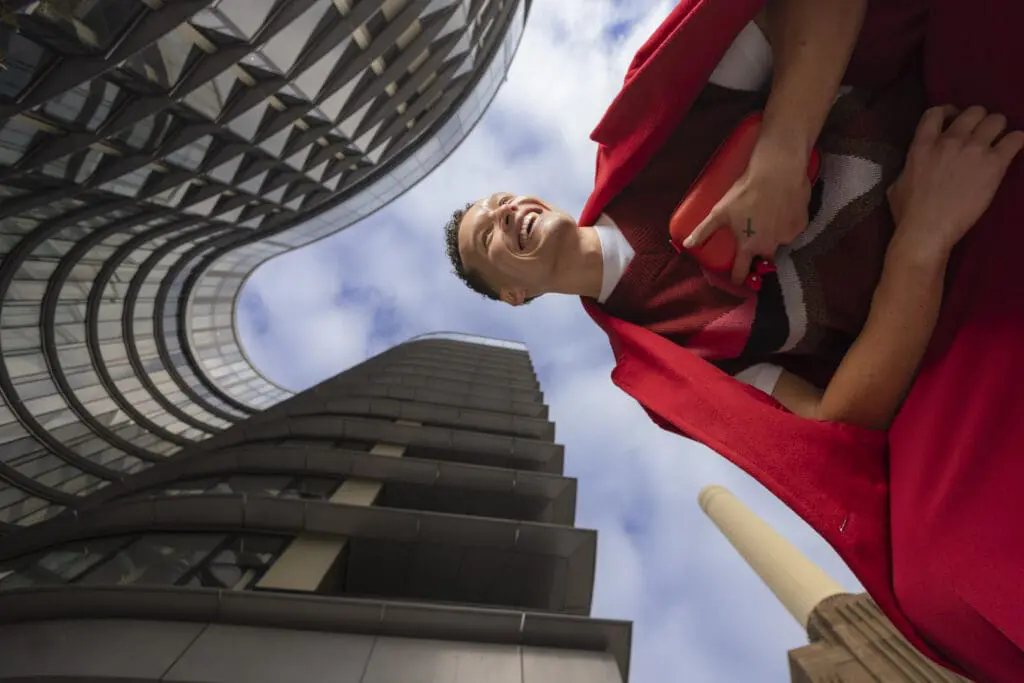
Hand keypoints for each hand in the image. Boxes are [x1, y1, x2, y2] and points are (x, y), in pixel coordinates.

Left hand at [684, 143, 810, 285]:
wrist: (778, 172)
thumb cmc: (745, 192)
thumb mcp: (719, 212)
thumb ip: (704, 231)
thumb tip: (686, 245)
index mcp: (749, 245)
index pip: (742, 271)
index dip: (738, 277)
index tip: (737, 280)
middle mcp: (770, 246)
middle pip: (764, 257)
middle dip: (759, 251)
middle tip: (755, 237)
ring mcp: (788, 237)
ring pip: (779, 241)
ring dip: (774, 235)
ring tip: (769, 216)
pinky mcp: (801, 225)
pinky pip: (793, 229)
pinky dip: (787, 223)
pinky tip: (782, 208)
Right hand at [888, 105, 1023, 255]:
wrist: (927, 229)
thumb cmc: (908, 212)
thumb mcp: (896, 184)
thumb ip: (909, 168)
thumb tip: (912, 168)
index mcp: (923, 144)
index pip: (937, 112)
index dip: (948, 112)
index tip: (953, 121)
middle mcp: (950, 140)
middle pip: (973, 112)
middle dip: (978, 120)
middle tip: (979, 135)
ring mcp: (974, 150)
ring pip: (997, 120)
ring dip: (998, 129)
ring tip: (998, 141)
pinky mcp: (995, 164)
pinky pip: (1015, 139)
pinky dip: (1016, 141)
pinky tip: (1013, 148)